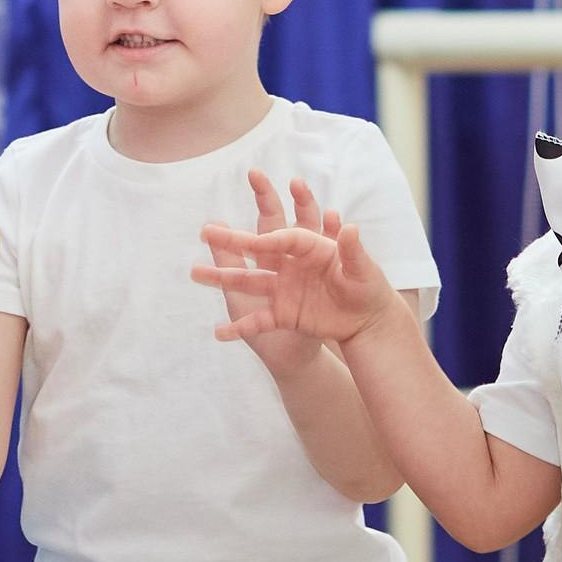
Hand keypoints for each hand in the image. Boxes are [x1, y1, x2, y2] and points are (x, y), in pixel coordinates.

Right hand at [195, 184, 403, 351]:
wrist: (367, 323)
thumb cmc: (368, 290)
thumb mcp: (364, 272)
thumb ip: (354, 250)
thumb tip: (350, 227)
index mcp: (309, 248)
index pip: (284, 239)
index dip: (268, 240)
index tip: (253, 243)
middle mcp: (289, 265)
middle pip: (256, 251)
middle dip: (231, 240)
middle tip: (205, 229)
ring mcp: (282, 290)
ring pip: (246, 282)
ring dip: (220, 278)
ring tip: (193, 273)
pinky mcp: (282, 315)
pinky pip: (256, 322)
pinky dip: (238, 330)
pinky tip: (218, 334)